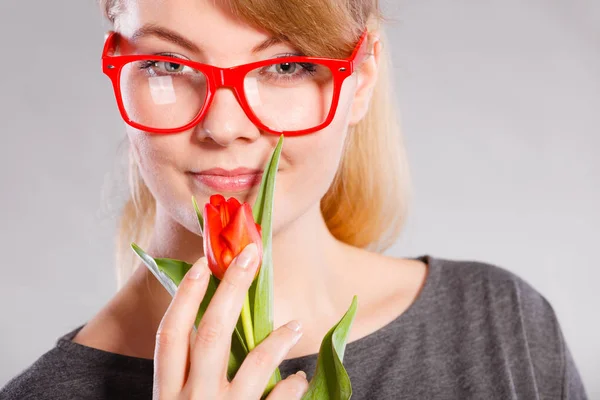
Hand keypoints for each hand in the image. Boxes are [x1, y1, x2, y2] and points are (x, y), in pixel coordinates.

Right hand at [153, 243, 308, 398]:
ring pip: (256, 364)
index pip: (171, 333)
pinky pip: (279, 399)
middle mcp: (192, 399)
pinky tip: (298, 378)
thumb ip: (186, 376)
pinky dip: (292, 385)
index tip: (201, 263)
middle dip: (232, 289)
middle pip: (212, 334)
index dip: (185, 295)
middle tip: (250, 255)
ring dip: (279, 340)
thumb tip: (214, 332)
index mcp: (167, 390)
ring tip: (296, 326)